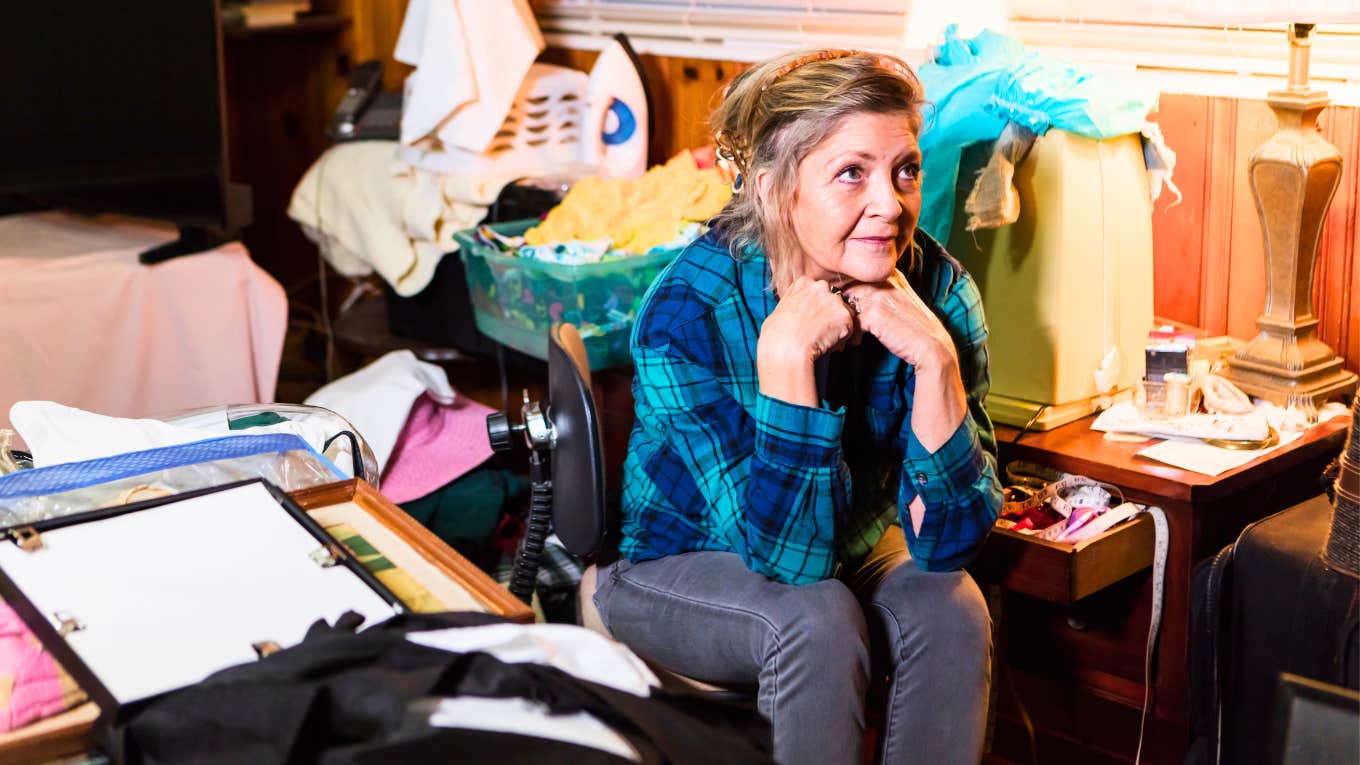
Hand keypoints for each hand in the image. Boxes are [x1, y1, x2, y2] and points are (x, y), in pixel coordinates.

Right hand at [760, 276, 856, 365]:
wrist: (785, 348)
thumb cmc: (777, 335)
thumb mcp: (780, 309)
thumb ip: (796, 304)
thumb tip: (799, 312)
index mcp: (803, 282)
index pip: (818, 292)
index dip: (815, 309)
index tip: (808, 321)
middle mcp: (821, 287)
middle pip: (833, 301)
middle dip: (829, 316)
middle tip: (816, 333)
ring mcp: (834, 301)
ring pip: (843, 315)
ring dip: (836, 328)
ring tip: (821, 341)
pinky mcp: (845, 317)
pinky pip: (849, 330)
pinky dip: (841, 341)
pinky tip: (826, 346)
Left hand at [841, 271, 956, 371]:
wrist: (931, 346)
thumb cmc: (913, 327)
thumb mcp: (900, 300)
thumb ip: (881, 291)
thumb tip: (854, 295)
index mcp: (891, 274)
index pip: (856, 277)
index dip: (848, 296)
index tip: (849, 312)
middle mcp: (884, 281)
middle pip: (847, 289)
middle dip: (841, 308)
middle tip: (844, 325)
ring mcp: (878, 296)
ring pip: (845, 304)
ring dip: (844, 321)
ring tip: (849, 335)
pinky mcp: (875, 314)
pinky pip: (850, 321)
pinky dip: (850, 333)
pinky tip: (856, 341)